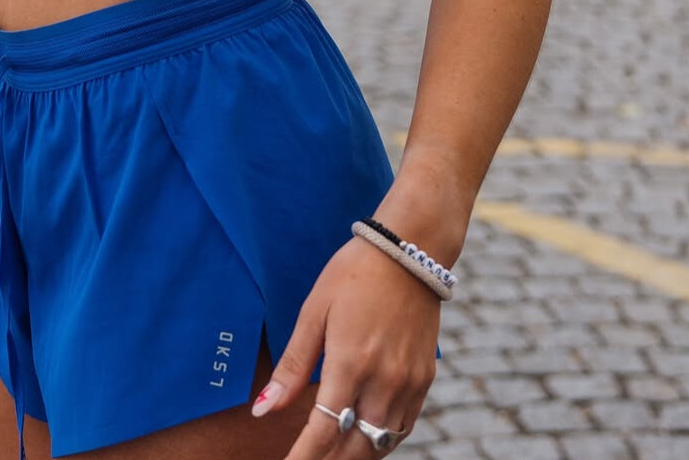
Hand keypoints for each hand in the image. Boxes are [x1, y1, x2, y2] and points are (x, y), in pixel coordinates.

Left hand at [252, 239, 438, 456]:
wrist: (410, 249)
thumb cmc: (354, 273)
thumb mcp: (315, 311)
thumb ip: (293, 366)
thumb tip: (263, 409)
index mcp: (351, 363)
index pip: (324, 433)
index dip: (302, 459)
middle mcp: (384, 380)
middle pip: (354, 450)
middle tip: (306, 458)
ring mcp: (409, 382)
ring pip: (381, 445)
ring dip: (354, 455)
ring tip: (330, 452)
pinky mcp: (425, 378)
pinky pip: (403, 427)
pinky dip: (381, 441)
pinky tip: (363, 435)